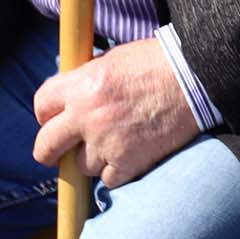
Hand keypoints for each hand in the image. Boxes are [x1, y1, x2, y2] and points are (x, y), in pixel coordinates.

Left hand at [31, 38, 199, 187]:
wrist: (198, 78)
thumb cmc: (159, 62)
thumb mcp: (114, 59)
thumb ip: (86, 79)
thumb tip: (69, 96)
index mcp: (82, 85)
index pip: (41, 105)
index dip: (47, 114)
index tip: (56, 120)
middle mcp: (88, 116)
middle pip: (45, 147)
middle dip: (51, 149)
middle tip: (63, 149)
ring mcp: (107, 142)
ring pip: (81, 166)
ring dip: (94, 158)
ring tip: (118, 142)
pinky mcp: (129, 162)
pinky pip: (108, 179)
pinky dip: (118, 170)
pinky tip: (133, 153)